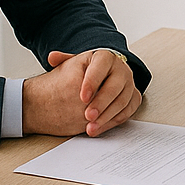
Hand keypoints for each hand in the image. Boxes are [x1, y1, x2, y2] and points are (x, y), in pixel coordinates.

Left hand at [24, 49, 141, 135]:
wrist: (102, 77)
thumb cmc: (87, 71)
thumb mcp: (75, 63)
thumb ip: (64, 60)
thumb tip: (52, 57)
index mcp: (107, 57)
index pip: (102, 65)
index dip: (93, 81)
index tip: (82, 97)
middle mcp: (121, 69)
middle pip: (115, 86)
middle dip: (101, 102)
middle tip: (88, 115)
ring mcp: (129, 84)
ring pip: (122, 101)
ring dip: (107, 116)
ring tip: (90, 127)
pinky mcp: (133, 98)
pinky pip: (128, 111)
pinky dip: (114, 121)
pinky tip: (100, 127)